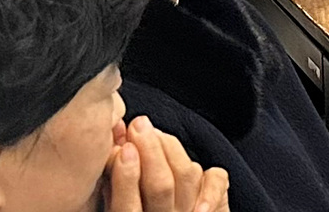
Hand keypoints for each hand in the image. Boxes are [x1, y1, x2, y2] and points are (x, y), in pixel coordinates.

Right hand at [107, 117, 227, 211]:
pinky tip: (193, 162)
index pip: (126, 206)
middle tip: (138, 124)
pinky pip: (215, 183)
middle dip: (150, 151)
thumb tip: (115, 134)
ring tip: (154, 133)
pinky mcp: (215, 207)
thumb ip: (112, 175)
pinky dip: (206, 168)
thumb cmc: (141, 205)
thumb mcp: (117, 199)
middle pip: (160, 187)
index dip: (125, 177)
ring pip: (186, 176)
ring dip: (170, 148)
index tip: (123, 148)